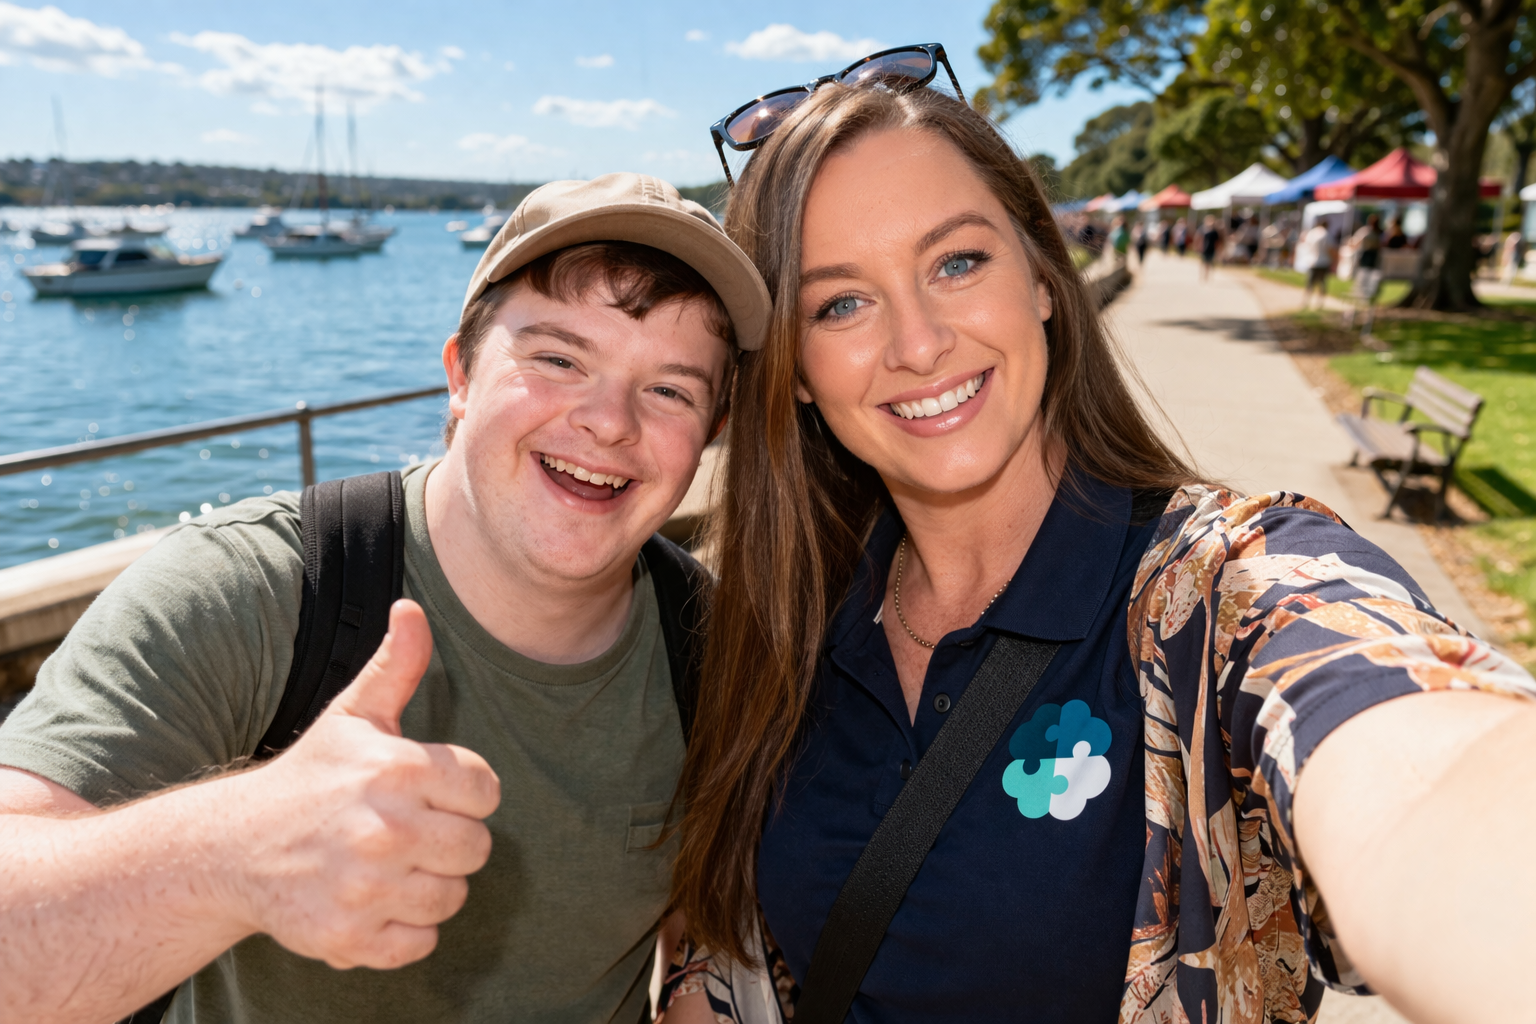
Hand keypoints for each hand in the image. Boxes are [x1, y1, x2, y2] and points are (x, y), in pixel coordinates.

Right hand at [228, 599, 500, 969]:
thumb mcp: (354, 715)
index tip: (426, 793)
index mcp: (397, 769)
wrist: (231, 849)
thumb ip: (396, 665)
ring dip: (427, 886)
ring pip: (452, 897)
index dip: (462, 793)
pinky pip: (420, 943)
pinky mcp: (348, 935)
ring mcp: (366, 886)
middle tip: (406, 833)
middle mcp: (385, 828)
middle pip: (477, 848)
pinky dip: (403, 931)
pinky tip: (373, 903)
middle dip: (448, 841)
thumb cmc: (311, 778)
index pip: (486, 791)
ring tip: (388, 866)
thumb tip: (413, 608)